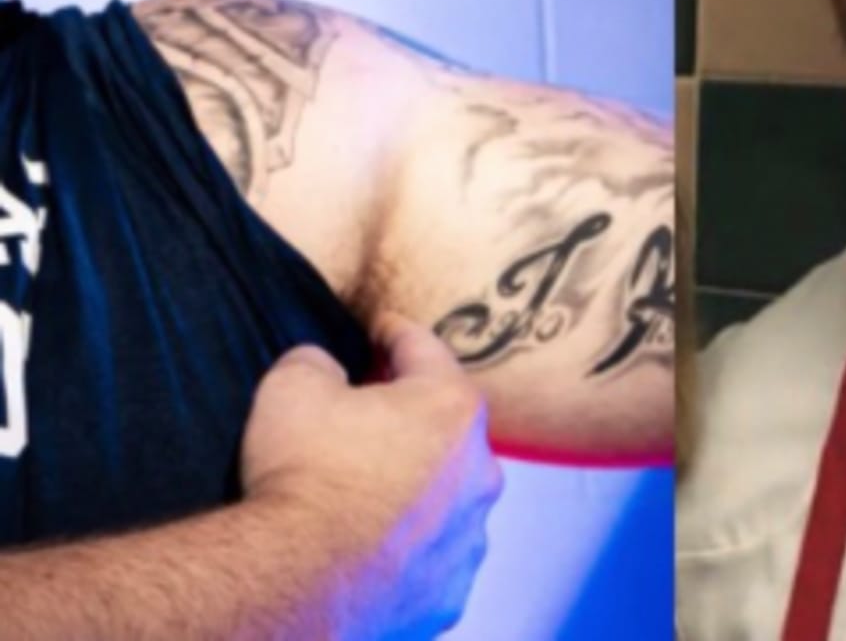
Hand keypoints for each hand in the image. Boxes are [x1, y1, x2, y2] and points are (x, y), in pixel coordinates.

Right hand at [240, 315, 503, 638]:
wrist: (296, 585)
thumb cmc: (302, 476)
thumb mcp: (294, 386)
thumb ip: (317, 360)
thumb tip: (326, 368)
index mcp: (450, 406)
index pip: (422, 348)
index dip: (394, 333)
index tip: (381, 328)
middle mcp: (479, 468)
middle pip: (443, 423)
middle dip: (408, 415)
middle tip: (365, 414)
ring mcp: (470, 534)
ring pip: (446, 492)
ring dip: (415, 484)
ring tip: (366, 489)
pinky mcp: (451, 589)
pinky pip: (433, 552)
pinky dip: (409, 544)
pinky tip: (373, 544)